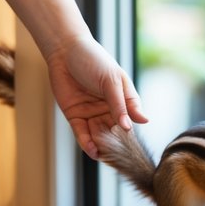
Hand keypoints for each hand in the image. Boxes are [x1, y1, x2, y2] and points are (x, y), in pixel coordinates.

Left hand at [44, 36, 147, 158]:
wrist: (65, 51)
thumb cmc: (93, 60)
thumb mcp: (111, 81)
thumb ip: (122, 104)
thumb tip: (140, 122)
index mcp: (122, 99)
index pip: (128, 120)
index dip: (128, 132)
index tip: (129, 142)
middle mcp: (108, 108)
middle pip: (113, 131)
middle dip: (114, 142)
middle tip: (115, 153)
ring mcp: (91, 113)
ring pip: (98, 134)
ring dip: (100, 145)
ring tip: (103, 154)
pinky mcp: (75, 116)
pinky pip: (82, 133)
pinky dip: (87, 143)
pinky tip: (92, 151)